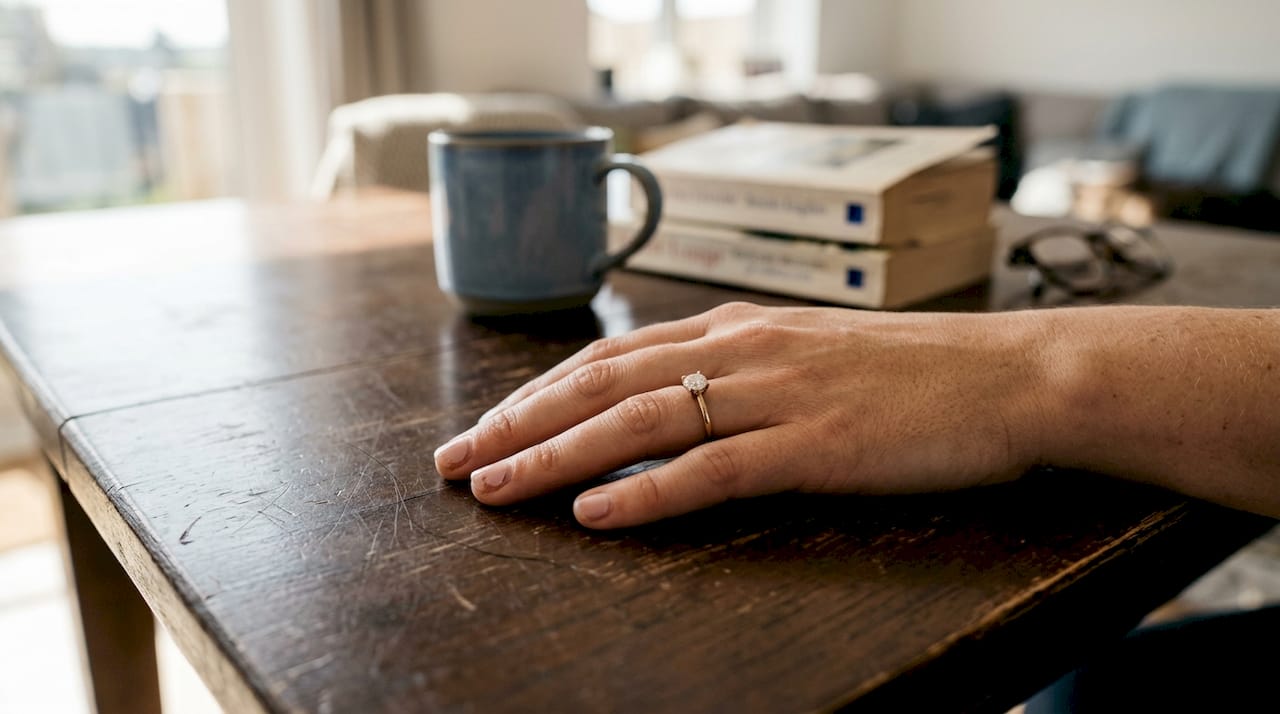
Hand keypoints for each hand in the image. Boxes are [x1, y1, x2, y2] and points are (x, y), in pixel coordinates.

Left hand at [434, 302, 1048, 527]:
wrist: (1013, 375)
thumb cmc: (917, 373)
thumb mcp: (812, 352)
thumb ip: (741, 366)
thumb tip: (675, 392)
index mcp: (738, 328)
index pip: (610, 356)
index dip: (539, 393)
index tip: (487, 425)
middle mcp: (742, 350)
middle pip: (602, 383)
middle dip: (518, 423)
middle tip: (456, 461)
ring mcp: (776, 394)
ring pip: (638, 421)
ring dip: (556, 456)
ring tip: (496, 488)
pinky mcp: (814, 445)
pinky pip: (711, 469)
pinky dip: (646, 491)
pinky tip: (596, 513)